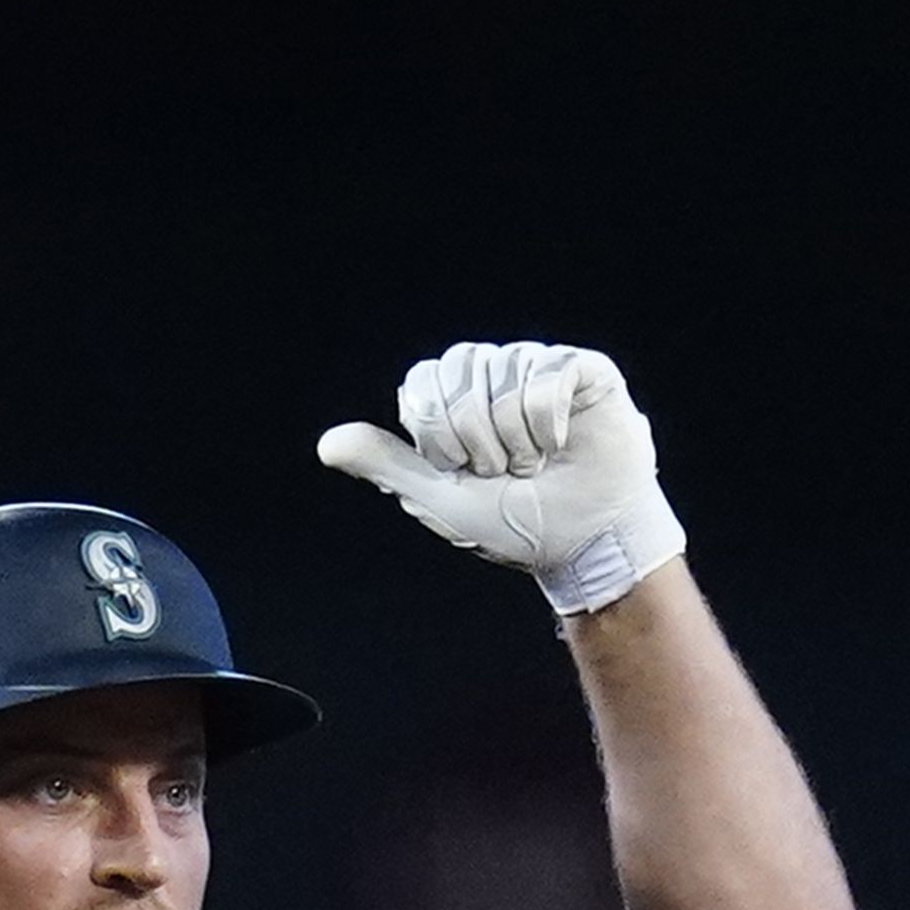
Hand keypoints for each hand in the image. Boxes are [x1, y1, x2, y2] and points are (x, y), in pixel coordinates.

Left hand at [318, 340, 683, 614]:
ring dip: (513, 438)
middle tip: (501, 471)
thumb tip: (326, 444)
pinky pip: (547, 372)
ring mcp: (539, 369)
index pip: (424, 380)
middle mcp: (495, 376)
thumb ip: (385, 464)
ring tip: (534, 464)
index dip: (437, 429)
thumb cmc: (512, 524)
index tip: (459, 469)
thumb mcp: (438, 497)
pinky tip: (560, 445)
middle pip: (459, 367)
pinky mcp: (583, 370)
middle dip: (473, 435)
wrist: (578, 543)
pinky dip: (546, 422)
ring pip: (504, 372)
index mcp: (457, 401)